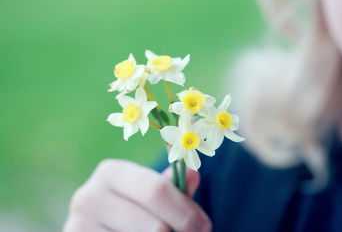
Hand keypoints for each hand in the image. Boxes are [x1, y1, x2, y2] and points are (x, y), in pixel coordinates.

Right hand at [63, 159, 211, 231]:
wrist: (101, 226)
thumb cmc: (135, 208)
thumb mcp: (151, 194)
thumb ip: (172, 188)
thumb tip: (193, 173)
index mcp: (110, 172)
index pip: (156, 191)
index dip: (185, 212)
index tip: (204, 226)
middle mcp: (88, 197)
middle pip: (154, 227)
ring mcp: (77, 225)